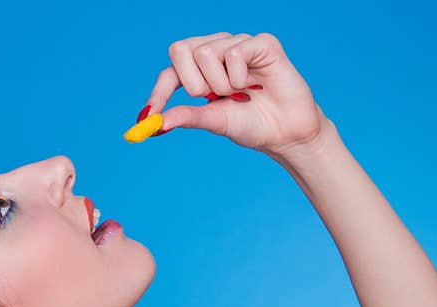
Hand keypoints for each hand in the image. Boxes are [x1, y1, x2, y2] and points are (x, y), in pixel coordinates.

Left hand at [143, 32, 326, 154]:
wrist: (286, 133)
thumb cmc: (252, 125)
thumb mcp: (214, 122)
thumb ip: (187, 116)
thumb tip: (156, 123)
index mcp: (201, 70)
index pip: (170, 72)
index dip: (159, 92)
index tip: (150, 115)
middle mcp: (217, 50)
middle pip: (180, 50)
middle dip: (193, 83)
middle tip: (215, 98)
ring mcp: (238, 44)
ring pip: (205, 52)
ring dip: (221, 85)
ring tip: (241, 94)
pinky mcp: (261, 43)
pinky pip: (233, 53)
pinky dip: (239, 77)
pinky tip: (255, 86)